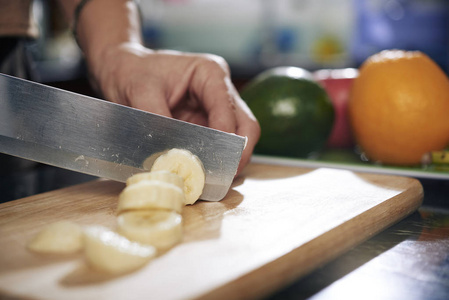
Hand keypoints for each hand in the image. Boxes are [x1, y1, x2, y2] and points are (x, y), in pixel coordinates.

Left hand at [88, 42, 259, 173]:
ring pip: (238, 139)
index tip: (216, 163)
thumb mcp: (140, 91)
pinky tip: (203, 174)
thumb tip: (169, 155)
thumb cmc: (133, 71)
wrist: (123, 70)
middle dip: (238, 154)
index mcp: (210, 73)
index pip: (229, 110)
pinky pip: (219, 145)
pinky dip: (214, 160)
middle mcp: (220, 90)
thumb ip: (157, 121)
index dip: (226, 139)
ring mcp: (215, 108)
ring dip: (228, 160)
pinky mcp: (207, 124)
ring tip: (214, 180)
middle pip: (245, 126)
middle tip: (225, 177)